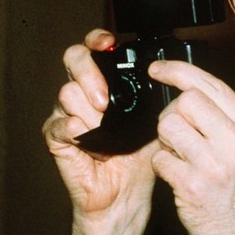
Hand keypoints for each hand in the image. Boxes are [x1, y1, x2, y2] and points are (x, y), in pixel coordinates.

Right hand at [43, 29, 156, 234]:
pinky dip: (74, 127)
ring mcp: (70, 114)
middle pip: (73, 60)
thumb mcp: (158, 119)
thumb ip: (159, 96)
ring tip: (105, 124)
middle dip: (89, 72)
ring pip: (66, 91)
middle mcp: (87, 94)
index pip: (95, 49)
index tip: (109, 43)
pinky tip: (89, 135)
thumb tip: (176, 76)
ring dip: (88, 107)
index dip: (98, 40)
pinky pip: (58, 124)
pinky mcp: (60, 139)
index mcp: (110, 85)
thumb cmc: (143, 155)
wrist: (128, 194)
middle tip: (105, 97)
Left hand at [149, 60, 234, 234]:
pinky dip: (161, 166)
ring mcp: (218, 164)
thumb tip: (192, 92)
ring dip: (164, 140)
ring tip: (178, 155)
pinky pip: (160, 159)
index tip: (158, 69)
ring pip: (168, 125)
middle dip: (171, 112)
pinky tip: (176, 177)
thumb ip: (231, 121)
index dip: (178, 71)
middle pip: (186, 99)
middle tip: (174, 131)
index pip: (212, 84)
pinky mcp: (195, 187)